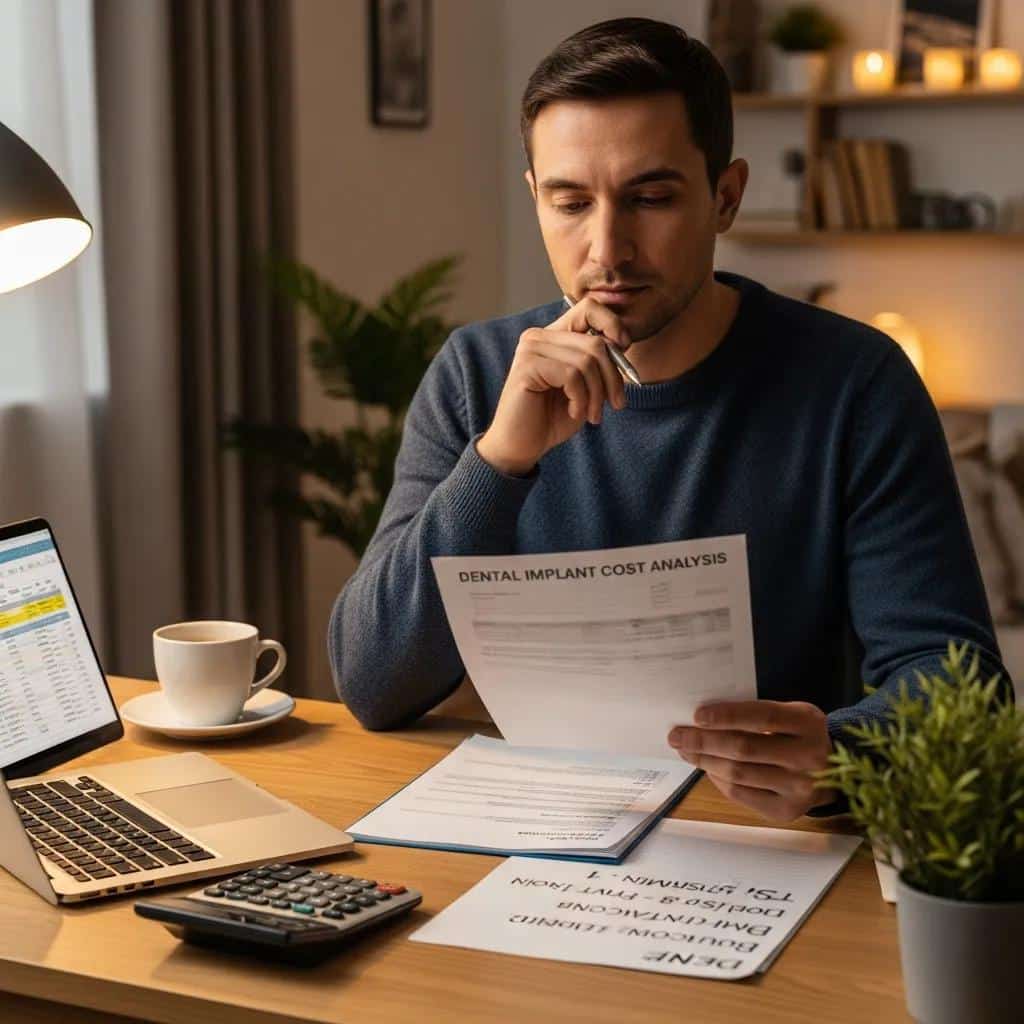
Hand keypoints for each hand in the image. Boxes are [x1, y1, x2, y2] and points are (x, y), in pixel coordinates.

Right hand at [476, 297, 632, 475]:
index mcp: (552, 335)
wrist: (521, 446)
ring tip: (593, 414)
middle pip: (595, 342)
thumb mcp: (585, 387)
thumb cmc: (552, 418)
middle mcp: (538, 336)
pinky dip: (581, 398)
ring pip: (586, 361)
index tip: (624, 350)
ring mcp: (530, 349)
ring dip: (597, 394)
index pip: (589, 308)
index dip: (613, 325)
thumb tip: (623, 343)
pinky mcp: (526, 367)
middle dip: (613, 377)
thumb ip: (599, 363)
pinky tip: (575, 412)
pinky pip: (571, 375)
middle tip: (616, 404)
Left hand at [668, 700, 834, 821]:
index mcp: (808, 724)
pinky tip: (707, 768)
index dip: (727, 716)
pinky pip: (741, 794)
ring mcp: (799, 789)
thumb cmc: (799, 734)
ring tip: (686, 750)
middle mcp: (808, 758)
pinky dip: (718, 780)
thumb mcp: (790, 714)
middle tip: (677, 735)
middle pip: (744, 749)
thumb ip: (756, 713)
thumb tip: (702, 718)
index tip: (697, 715)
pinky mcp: (787, 811)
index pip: (762, 718)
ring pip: (738, 774)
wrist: (837, 770)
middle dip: (703, 741)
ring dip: (705, 761)